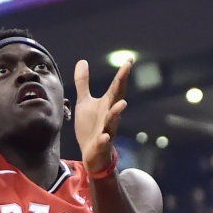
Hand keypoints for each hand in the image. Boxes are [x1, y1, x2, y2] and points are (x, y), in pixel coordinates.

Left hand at [74, 59, 130, 174]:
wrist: (92, 153)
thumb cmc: (91, 126)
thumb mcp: (84, 102)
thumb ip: (83, 83)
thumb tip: (82, 61)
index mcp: (106, 104)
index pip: (116, 86)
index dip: (122, 73)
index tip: (129, 59)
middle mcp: (109, 115)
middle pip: (117, 98)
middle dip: (122, 84)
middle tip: (126, 69)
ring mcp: (106, 129)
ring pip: (113, 120)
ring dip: (117, 112)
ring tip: (123, 103)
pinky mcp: (100, 144)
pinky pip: (103, 141)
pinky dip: (104, 139)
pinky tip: (105, 136)